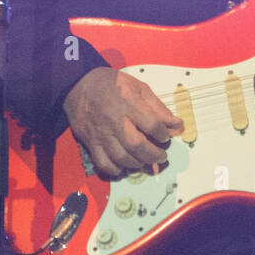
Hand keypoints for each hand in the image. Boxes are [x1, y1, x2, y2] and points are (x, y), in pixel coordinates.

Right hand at [62, 67, 184, 177]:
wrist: (78, 85)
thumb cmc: (112, 85)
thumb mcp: (138, 87)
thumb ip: (157, 107)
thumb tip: (176, 124)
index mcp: (128, 103)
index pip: (151, 125)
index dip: (163, 134)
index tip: (165, 136)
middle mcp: (114, 120)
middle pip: (137, 145)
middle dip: (154, 155)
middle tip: (161, 156)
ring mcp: (101, 134)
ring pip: (122, 158)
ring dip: (138, 163)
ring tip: (145, 161)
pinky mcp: (90, 142)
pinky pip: (103, 163)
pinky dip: (116, 170)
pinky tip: (125, 166)